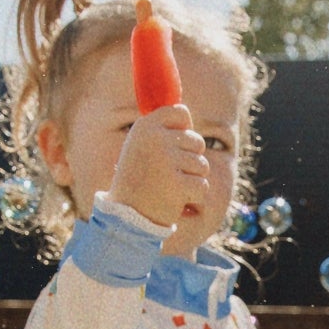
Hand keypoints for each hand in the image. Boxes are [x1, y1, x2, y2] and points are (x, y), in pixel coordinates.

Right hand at [111, 104, 210, 229]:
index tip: (173, 146)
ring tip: (168, 187)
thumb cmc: (138, 181)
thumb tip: (185, 112)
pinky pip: (203, 186)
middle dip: (190, 161)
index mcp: (145, 126)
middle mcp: (156, 139)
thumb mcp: (141, 147)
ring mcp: (167, 161)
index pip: (181, 112)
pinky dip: (193, 196)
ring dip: (191, 179)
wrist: (126, 217)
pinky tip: (174, 200)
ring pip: (203, 165)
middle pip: (197, 142)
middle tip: (166, 175)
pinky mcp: (178, 184)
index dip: (184, 131)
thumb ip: (162, 130)